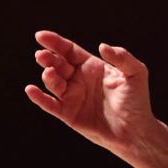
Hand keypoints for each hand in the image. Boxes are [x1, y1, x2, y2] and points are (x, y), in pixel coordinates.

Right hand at [26, 30, 167, 167]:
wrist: (136, 131)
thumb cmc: (137, 101)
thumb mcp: (136, 73)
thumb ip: (122, 57)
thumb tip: (102, 46)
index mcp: (92, 66)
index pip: (69, 50)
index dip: (55, 42)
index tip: (41, 36)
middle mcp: (79, 79)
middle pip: (57, 64)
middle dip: (48, 58)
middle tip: (41, 55)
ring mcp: (72, 97)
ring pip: (53, 83)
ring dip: (48, 76)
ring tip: (50, 73)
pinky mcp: (68, 114)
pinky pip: (50, 105)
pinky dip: (39, 98)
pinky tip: (31, 90)